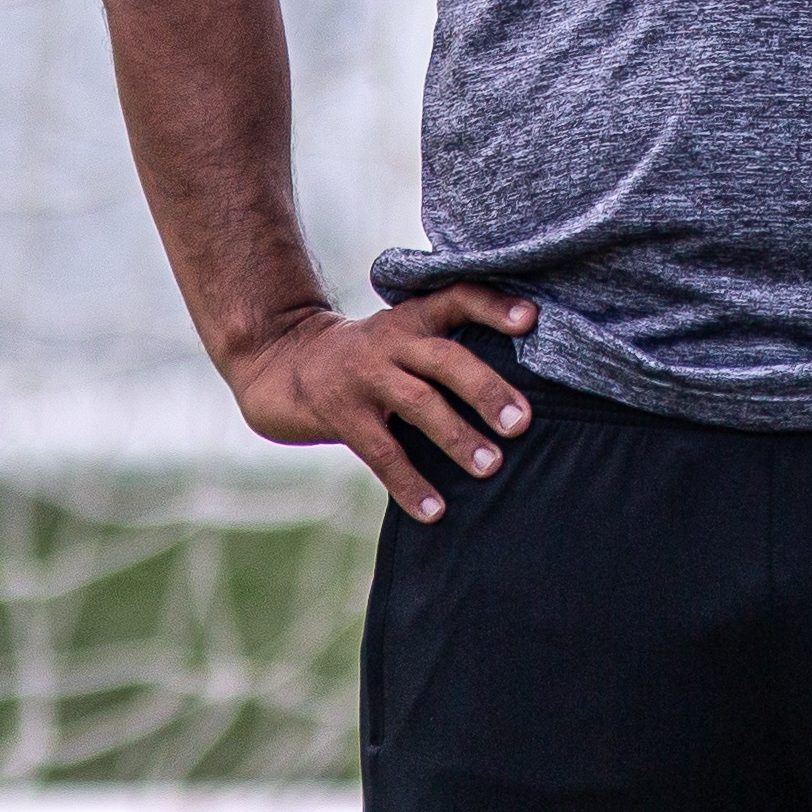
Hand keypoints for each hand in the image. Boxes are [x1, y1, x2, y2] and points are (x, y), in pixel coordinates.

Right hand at [214, 284, 534, 520]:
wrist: (279, 361)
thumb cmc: (363, 359)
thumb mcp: (399, 338)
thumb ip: (443, 351)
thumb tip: (519, 398)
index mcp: (412, 319)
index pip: (458, 299)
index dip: (494, 307)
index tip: (531, 319)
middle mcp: (390, 341)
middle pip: (446, 359)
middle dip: (486, 390)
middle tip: (522, 422)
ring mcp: (363, 377)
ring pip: (419, 404)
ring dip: (457, 437)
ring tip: (491, 467)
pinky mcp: (339, 414)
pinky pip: (382, 453)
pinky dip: (410, 485)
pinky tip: (435, 512)